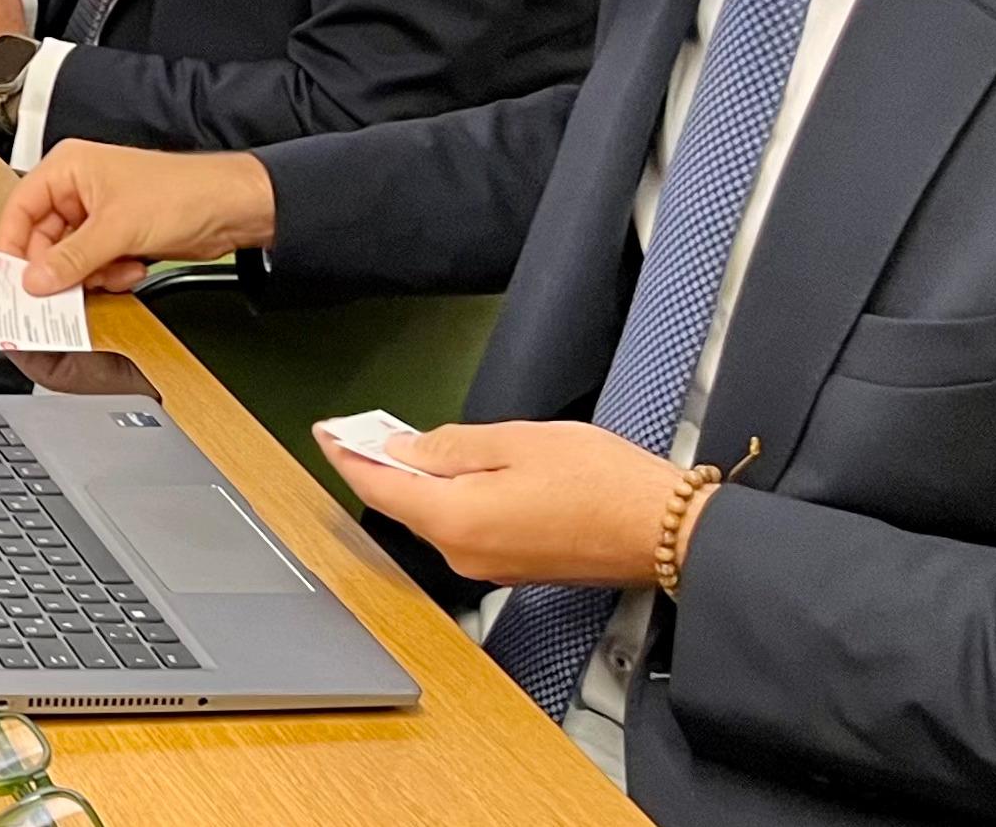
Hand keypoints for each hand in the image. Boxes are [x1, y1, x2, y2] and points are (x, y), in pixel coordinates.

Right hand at [0, 139, 276, 293]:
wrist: (231, 209)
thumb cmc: (183, 191)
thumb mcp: (117, 229)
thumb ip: (71, 259)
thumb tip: (35, 280)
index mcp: (68, 168)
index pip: (20, 207)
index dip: (13, 244)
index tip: (12, 278)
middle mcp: (78, 189)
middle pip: (43, 238)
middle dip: (59, 266)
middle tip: (62, 290)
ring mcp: (98, 214)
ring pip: (69, 257)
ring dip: (89, 273)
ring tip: (113, 272)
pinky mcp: (117, 236)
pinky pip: (93, 264)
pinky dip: (108, 274)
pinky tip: (130, 270)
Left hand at [327, 420, 688, 590]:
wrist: (668, 531)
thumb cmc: (603, 484)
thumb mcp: (515, 441)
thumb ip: (450, 446)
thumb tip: (405, 449)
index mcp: (455, 521)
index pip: (377, 487)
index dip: (345, 454)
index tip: (326, 432)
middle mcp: (465, 555)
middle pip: (406, 504)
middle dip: (384, 464)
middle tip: (364, 428)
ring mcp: (492, 567)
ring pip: (437, 516)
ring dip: (423, 481)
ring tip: (414, 443)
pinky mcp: (517, 568)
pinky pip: (467, 528)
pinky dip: (455, 499)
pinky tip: (462, 473)